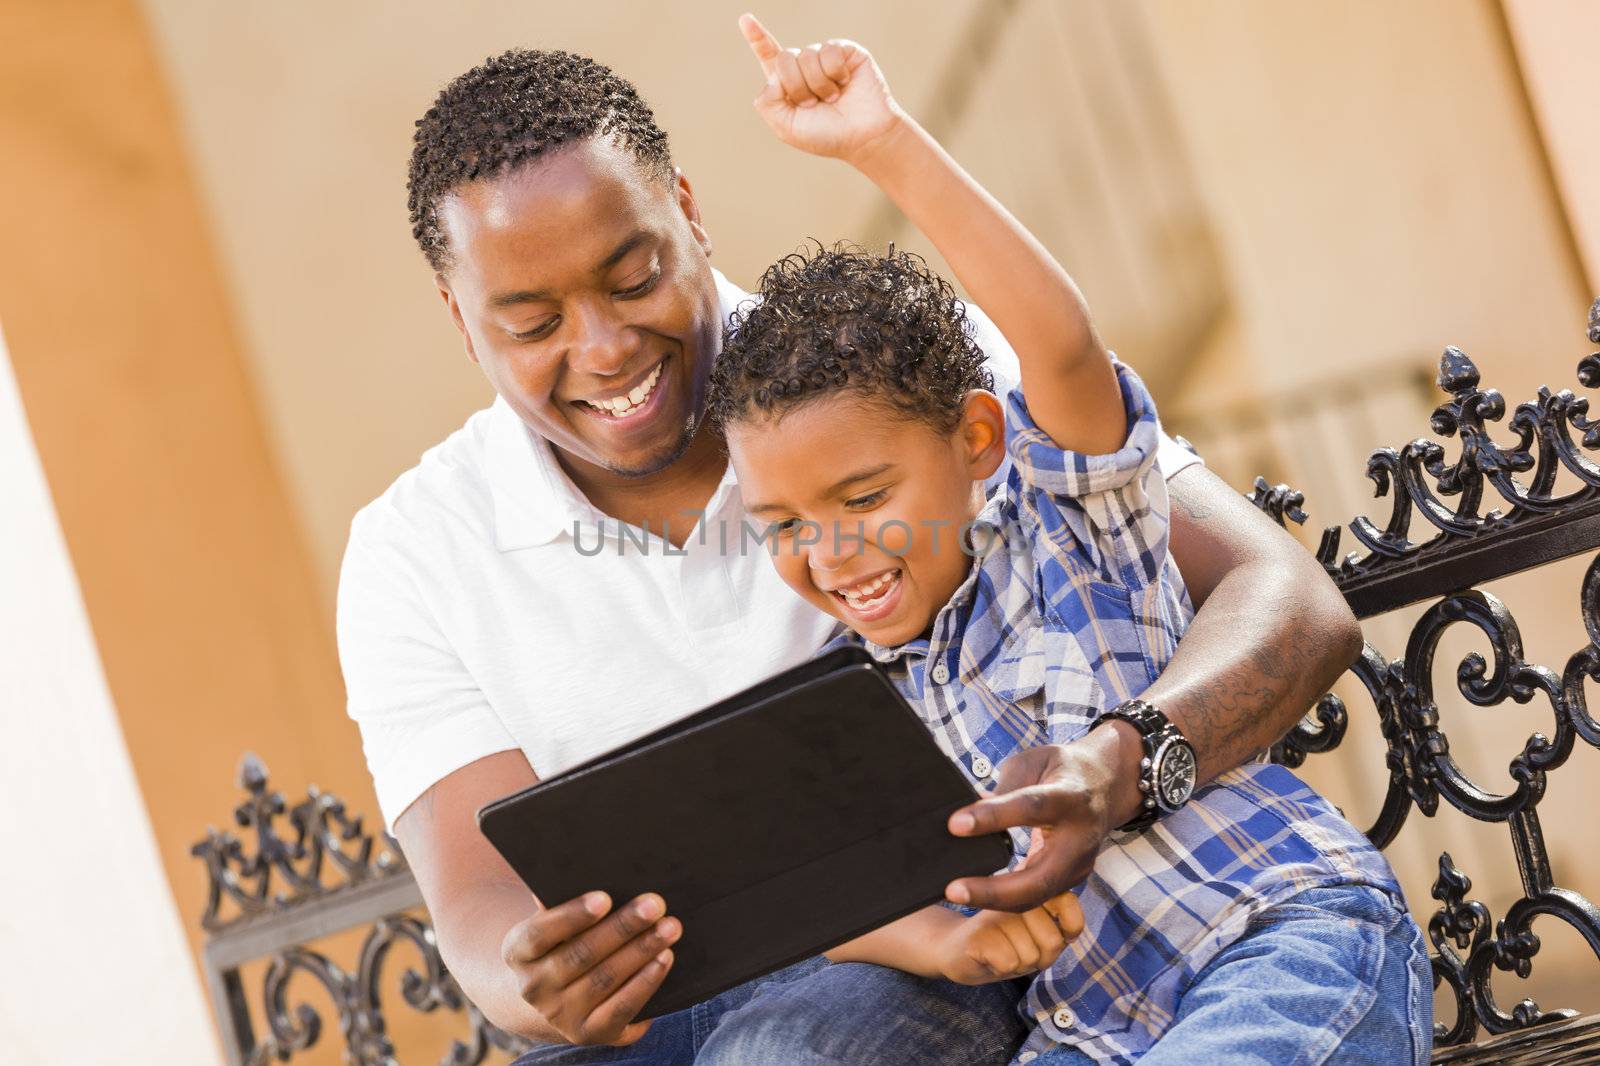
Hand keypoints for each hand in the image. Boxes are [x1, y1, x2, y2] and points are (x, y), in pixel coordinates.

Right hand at [501, 891, 681, 1045]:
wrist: (554, 993)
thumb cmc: (561, 939)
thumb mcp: (551, 921)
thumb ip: (559, 901)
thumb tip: (579, 868)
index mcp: (517, 952)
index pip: (539, 933)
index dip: (571, 916)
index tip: (605, 897)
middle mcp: (532, 988)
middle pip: (581, 955)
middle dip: (622, 927)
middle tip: (655, 904)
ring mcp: (559, 1015)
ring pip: (605, 980)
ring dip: (641, 951)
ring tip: (669, 928)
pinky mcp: (588, 1033)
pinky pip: (621, 1009)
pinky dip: (645, 984)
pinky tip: (664, 960)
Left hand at [738, 13, 904, 165]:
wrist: (864, 137)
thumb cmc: (827, 136)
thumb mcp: (786, 127)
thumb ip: (767, 103)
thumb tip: (772, 76)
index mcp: (788, 85)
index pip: (769, 56)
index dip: (757, 38)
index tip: (745, 20)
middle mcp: (805, 68)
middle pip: (783, 59)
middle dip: (795, 86)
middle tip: (813, 104)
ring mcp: (825, 58)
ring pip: (805, 55)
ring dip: (818, 84)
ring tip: (833, 98)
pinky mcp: (846, 51)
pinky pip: (828, 51)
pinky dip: (834, 73)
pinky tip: (845, 83)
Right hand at [935, 891, 1083, 984]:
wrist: (955, 950)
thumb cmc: (1003, 944)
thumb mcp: (1036, 935)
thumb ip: (1057, 928)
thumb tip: (1069, 935)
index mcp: (1031, 891)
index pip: (1068, 903)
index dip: (1067, 930)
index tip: (1045, 936)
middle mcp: (1014, 896)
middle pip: (1053, 942)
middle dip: (1039, 957)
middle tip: (1017, 948)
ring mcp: (995, 913)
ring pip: (1031, 956)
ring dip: (1018, 964)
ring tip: (1000, 951)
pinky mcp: (979, 934)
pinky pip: (1010, 963)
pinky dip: (1001, 968)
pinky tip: (988, 957)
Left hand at [945, 726, 1143, 911]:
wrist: (1105, 785)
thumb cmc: (1061, 769)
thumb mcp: (1033, 763)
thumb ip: (1005, 788)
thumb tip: (971, 815)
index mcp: (1069, 797)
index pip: (1030, 808)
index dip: (993, 817)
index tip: (955, 825)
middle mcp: (1080, 837)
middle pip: (1039, 877)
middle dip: (994, 890)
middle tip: (953, 890)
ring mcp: (1080, 864)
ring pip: (1037, 895)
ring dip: (994, 901)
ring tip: (955, 894)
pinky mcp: (1073, 879)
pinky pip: (1037, 896)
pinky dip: (1006, 900)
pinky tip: (977, 896)